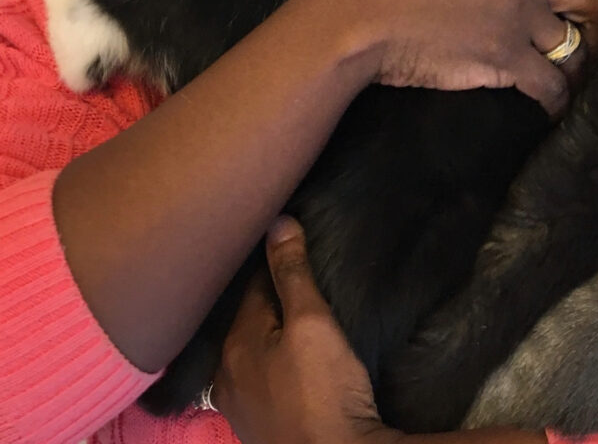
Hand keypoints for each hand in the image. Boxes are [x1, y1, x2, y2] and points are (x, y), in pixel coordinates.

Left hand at [213, 216, 399, 443]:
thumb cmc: (322, 392)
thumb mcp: (313, 323)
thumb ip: (292, 274)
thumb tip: (277, 222)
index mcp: (233, 345)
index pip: (251, 285)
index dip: (273, 260)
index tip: (291, 238)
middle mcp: (226, 376)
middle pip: (249, 318)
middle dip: (270, 295)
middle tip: (299, 269)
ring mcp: (241, 407)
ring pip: (254, 349)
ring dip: (271, 330)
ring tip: (298, 310)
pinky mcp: (260, 427)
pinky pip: (263, 377)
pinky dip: (274, 359)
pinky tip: (292, 357)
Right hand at [344, 0, 597, 115]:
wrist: (363, 16)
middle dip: (597, 25)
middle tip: (588, 44)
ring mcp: (519, 18)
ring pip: (576, 47)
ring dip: (577, 68)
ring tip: (569, 81)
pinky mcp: (507, 59)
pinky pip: (551, 84)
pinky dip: (555, 101)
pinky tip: (549, 109)